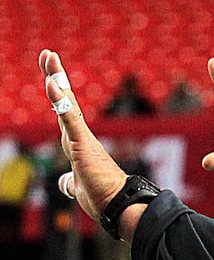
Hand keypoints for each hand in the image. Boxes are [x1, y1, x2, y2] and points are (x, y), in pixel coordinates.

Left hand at [38, 50, 127, 220]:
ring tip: (49, 58)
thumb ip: (70, 180)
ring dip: (57, 80)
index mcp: (78, 144)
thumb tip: (65, 181)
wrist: (119, 205)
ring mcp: (82, 138)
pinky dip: (59, 101)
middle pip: (65, 101)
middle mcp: (80, 137)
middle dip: (56, 77)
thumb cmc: (103, 197)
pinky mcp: (83, 144)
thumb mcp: (78, 186)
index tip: (51, 76)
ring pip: (66, 104)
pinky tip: (51, 84)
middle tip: (48, 55)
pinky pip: (69, 118)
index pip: (64, 114)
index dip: (57, 94)